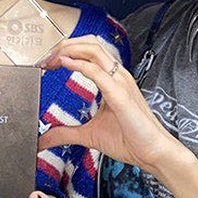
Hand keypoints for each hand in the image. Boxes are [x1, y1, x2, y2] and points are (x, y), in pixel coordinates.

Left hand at [35, 36, 188, 175]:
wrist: (153, 153)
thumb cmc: (131, 141)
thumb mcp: (89, 134)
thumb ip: (66, 133)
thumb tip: (44, 139)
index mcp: (112, 80)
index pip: (89, 52)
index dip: (66, 51)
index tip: (47, 62)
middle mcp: (117, 76)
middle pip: (89, 44)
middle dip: (64, 45)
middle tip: (45, 58)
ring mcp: (120, 82)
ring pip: (94, 50)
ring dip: (68, 50)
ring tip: (51, 58)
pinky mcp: (120, 94)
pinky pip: (98, 71)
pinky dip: (79, 64)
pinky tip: (65, 63)